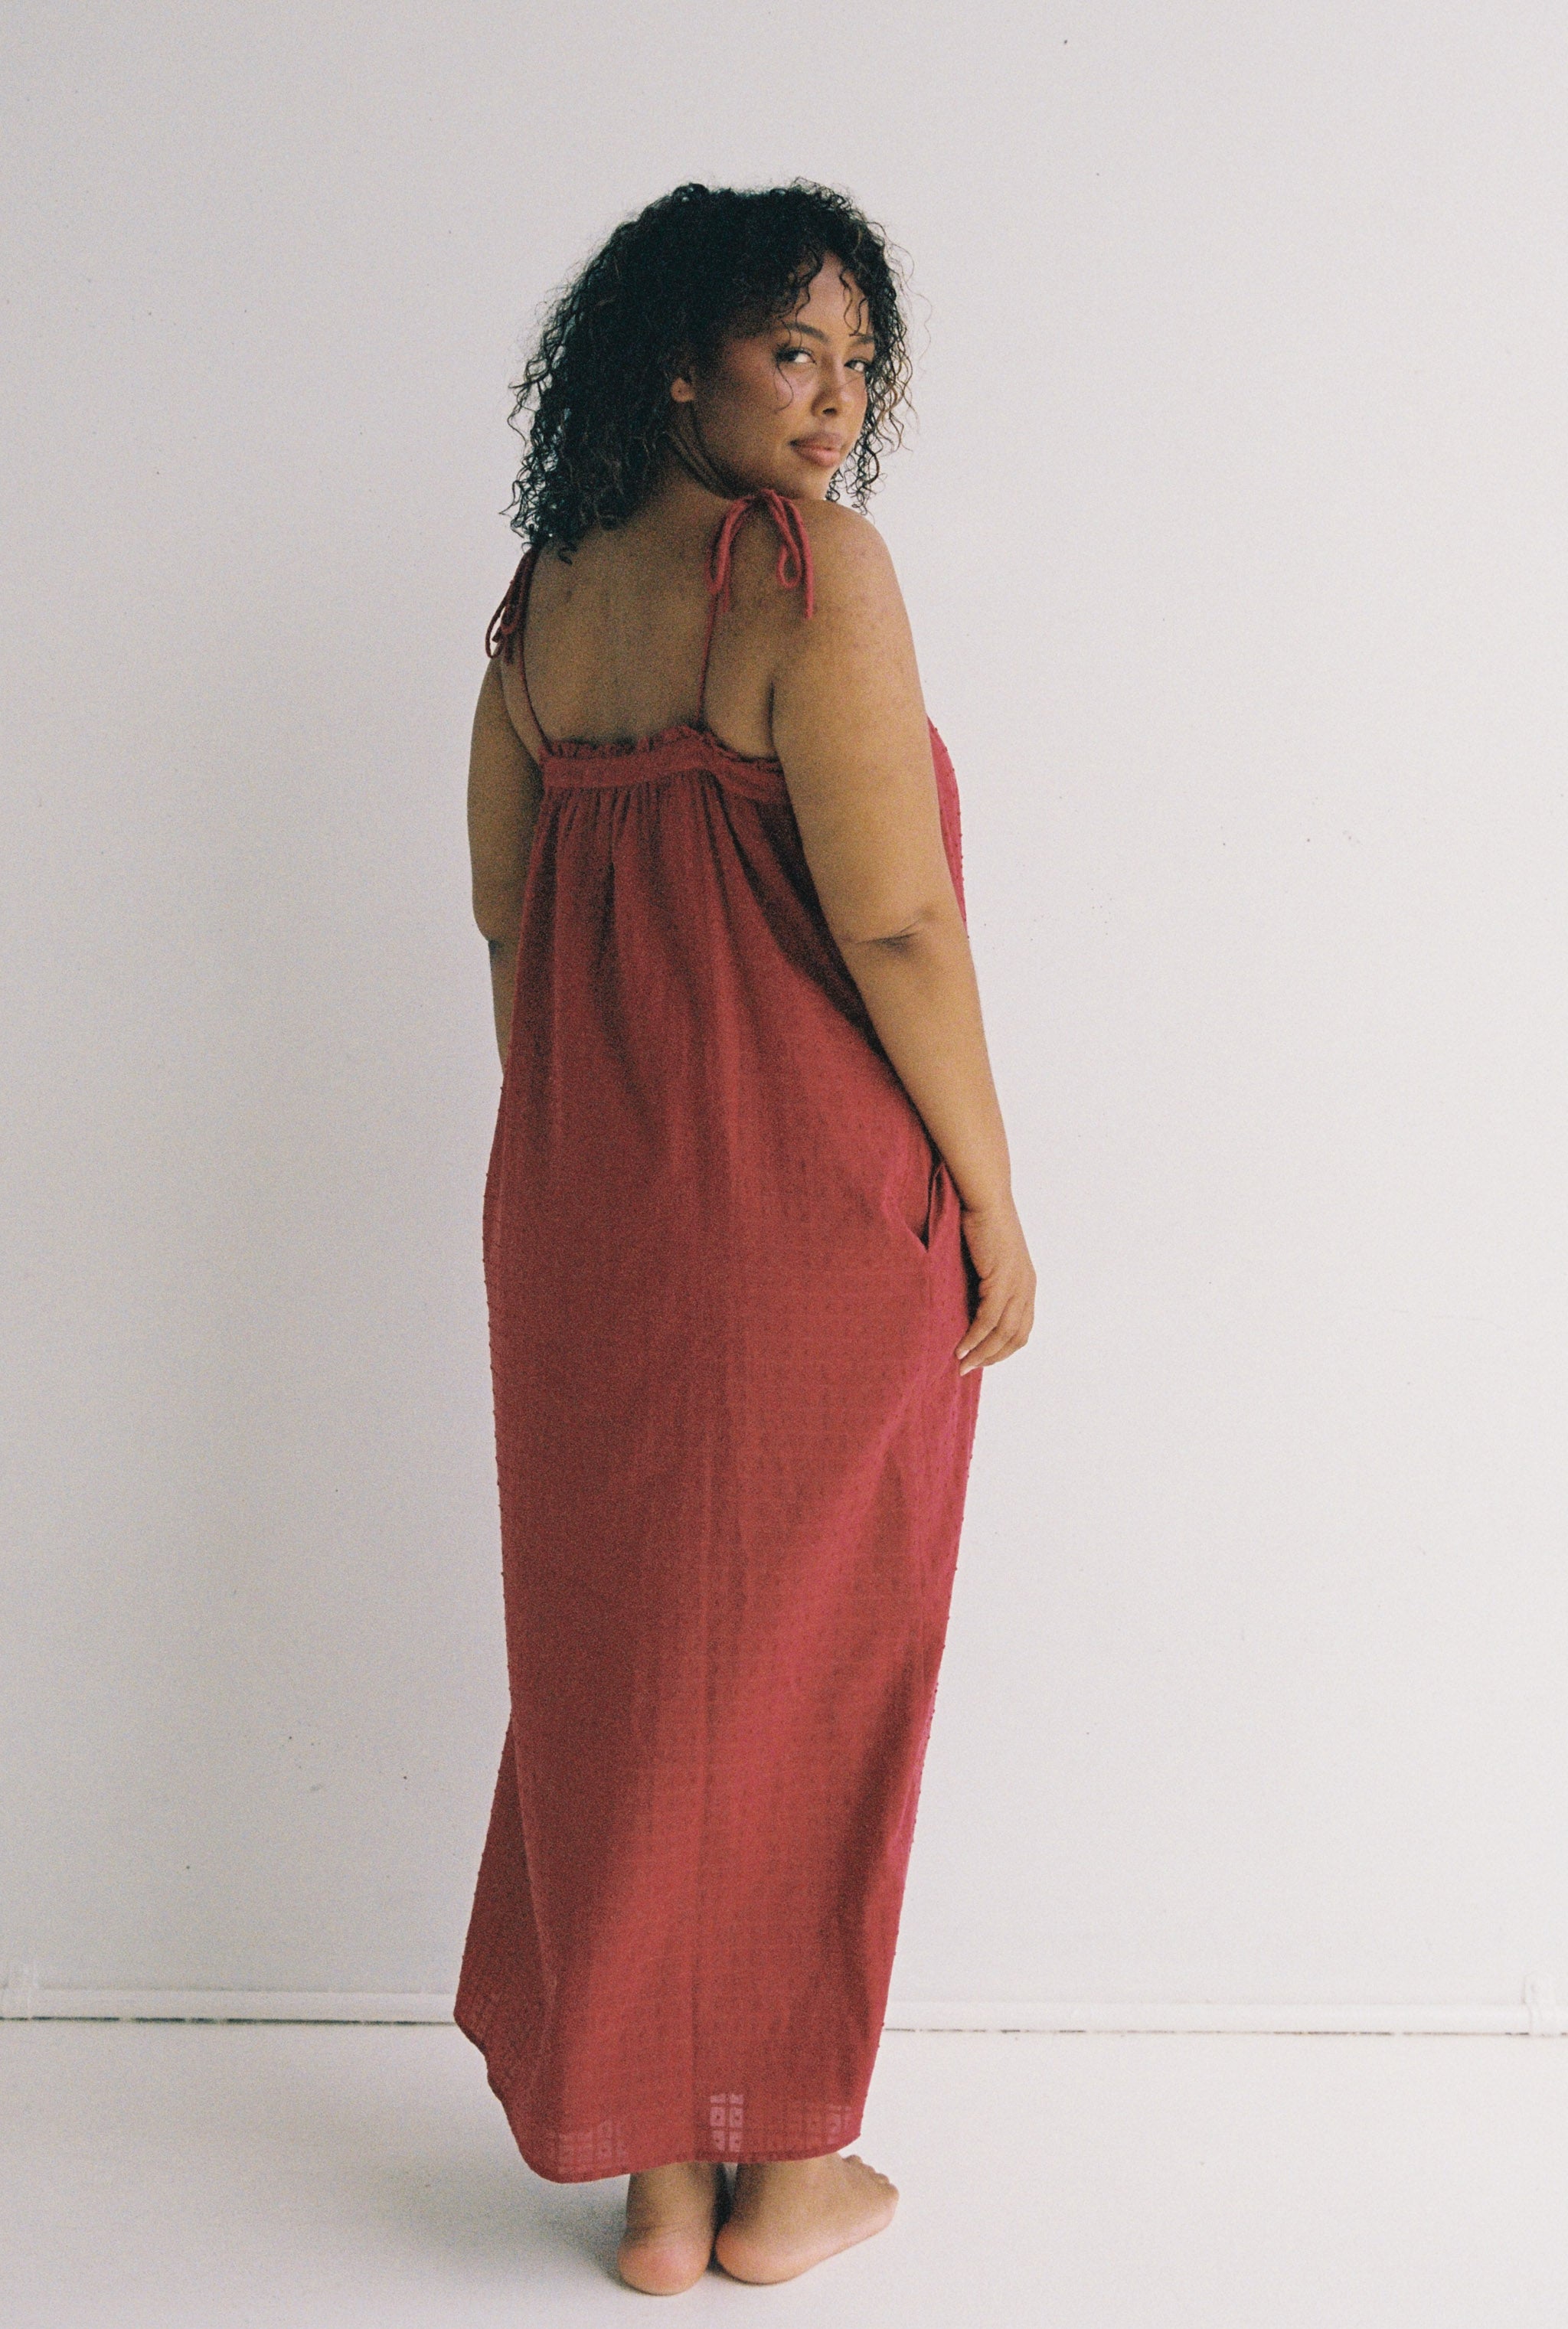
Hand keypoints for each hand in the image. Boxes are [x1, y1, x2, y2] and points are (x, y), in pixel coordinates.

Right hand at [954, 1196, 1035, 1375]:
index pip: (1021, 1329)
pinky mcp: (1001, 1280)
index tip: (981, 1359)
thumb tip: (967, 1302)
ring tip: (962, 1365)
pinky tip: (960, 1349)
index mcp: (1026, 1283)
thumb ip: (985, 1282)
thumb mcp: (987, 1259)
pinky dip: (975, 1338)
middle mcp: (1026, 1287)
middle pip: (1016, 1337)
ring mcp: (1017, 1284)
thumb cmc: (980, 1223)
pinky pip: (989, 1320)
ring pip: (1003, 1333)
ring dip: (982, 1353)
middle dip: (993, 1357)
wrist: (985, 1198)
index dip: (1003, 1349)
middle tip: (969, 1369)